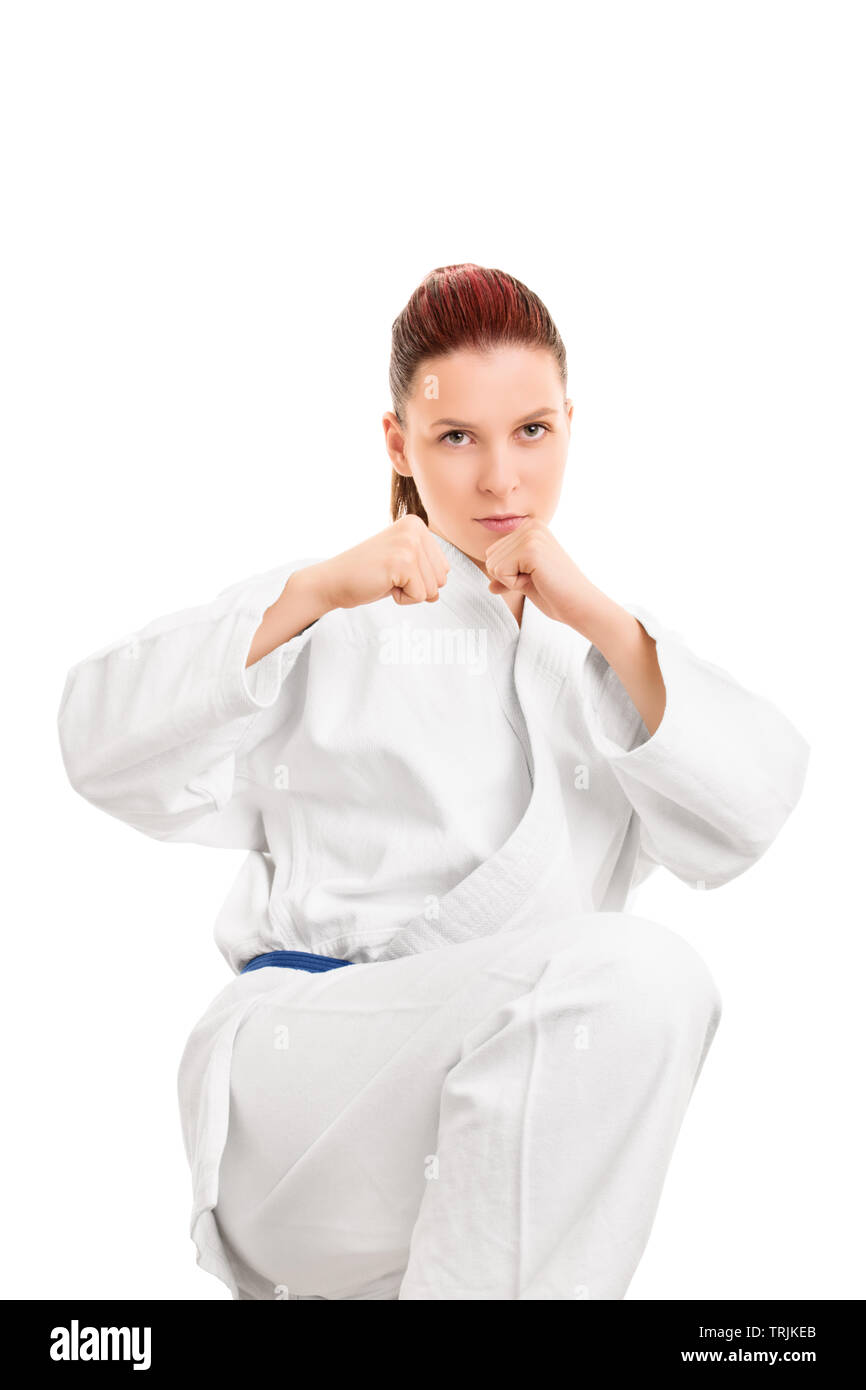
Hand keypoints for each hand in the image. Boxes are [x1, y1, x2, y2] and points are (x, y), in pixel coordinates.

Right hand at [315, 514, 449, 610]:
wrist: (332, 581)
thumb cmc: (366, 574)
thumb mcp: (402, 561)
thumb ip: (426, 568)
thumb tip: (440, 589)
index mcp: (416, 524)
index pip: (444, 567)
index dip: (419, 578)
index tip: (393, 569)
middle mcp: (415, 529)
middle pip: (442, 578)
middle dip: (417, 586)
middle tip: (389, 575)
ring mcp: (409, 544)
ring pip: (433, 589)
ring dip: (409, 592)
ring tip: (386, 579)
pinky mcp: (402, 562)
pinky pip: (420, 596)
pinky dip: (402, 599)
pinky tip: (383, 585)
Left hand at [484, 518, 597, 629]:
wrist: (580, 604)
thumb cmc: (556, 595)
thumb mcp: (526, 582)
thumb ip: (507, 578)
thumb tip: (489, 587)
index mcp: (530, 528)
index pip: (492, 553)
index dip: (509, 573)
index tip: (534, 575)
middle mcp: (530, 526)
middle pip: (489, 557)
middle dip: (507, 576)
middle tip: (536, 579)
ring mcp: (531, 536)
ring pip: (492, 565)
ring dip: (511, 580)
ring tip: (538, 579)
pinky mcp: (530, 549)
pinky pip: (500, 572)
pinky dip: (514, 584)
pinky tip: (537, 580)